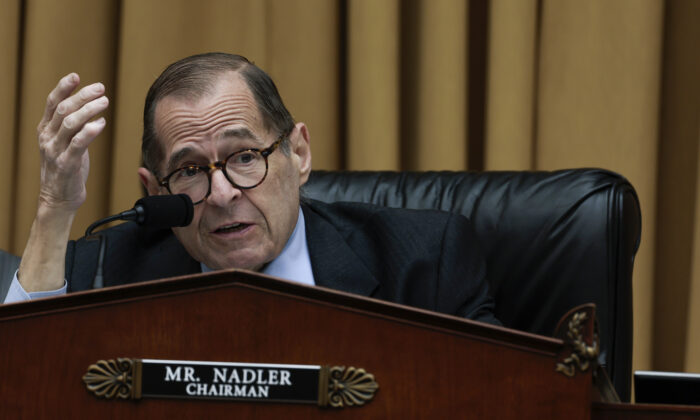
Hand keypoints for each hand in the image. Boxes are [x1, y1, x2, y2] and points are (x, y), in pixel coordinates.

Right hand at [37, 73, 108, 212]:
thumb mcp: (65, 142)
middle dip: (82, 96)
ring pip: (70, 123)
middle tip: (101, 89)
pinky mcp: (66, 164)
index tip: (76, 76)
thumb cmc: (66, 167)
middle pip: (63, 109)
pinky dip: (90, 131)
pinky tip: (101, 123)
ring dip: (89, 110)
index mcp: (45, 130)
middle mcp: (47, 138)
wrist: (58, 198)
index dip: (63, 87)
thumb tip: (89, 105)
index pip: (51, 103)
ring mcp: (55, 151)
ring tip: (105, 102)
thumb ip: (72, 125)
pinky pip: (78, 144)